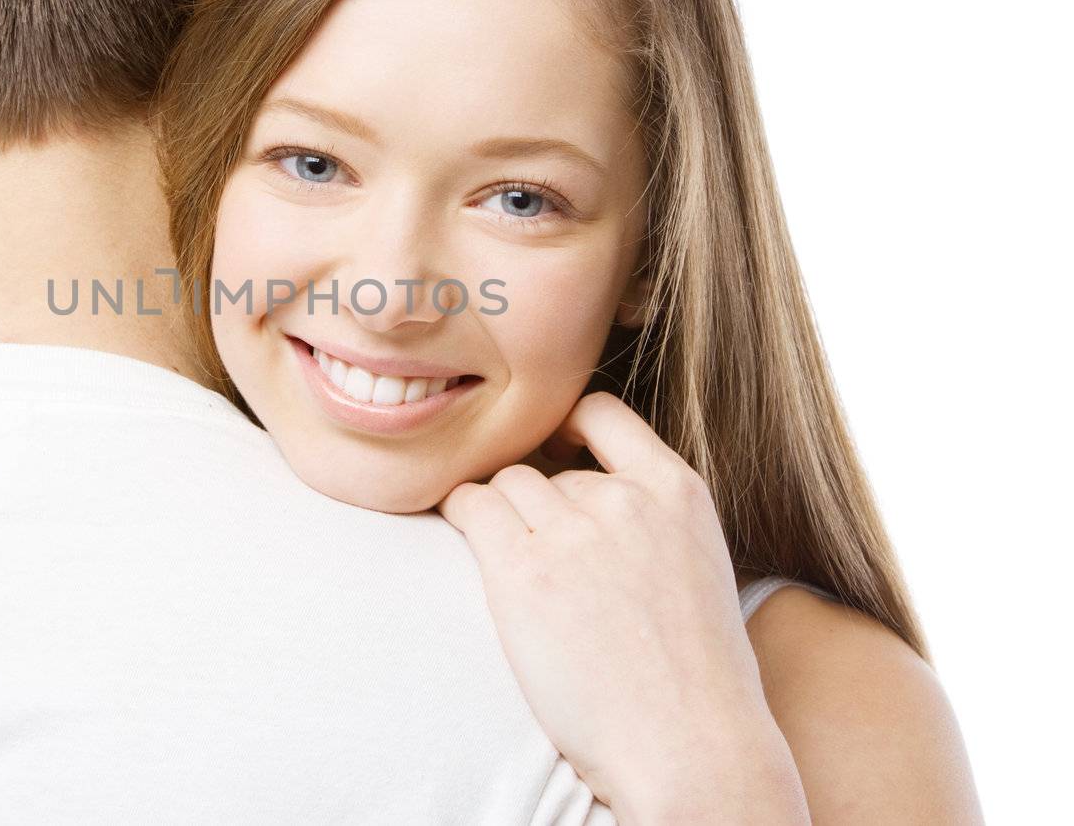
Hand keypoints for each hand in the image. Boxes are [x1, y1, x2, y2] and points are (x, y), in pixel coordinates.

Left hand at [437, 392, 806, 822]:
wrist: (689, 747)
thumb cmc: (695, 679)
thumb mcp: (698, 565)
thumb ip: (650, 518)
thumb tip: (585, 490)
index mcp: (678, 490)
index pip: (601, 410)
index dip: (564, 427)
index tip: (551, 451)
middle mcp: (624, 499)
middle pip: (544, 466)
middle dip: (535, 505)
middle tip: (540, 559)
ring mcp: (573, 532)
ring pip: (505, 485)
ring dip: (499, 517)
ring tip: (513, 569)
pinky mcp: (522, 571)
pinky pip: (469, 507)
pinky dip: (459, 516)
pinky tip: (467, 543)